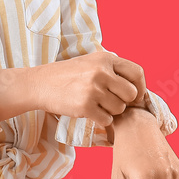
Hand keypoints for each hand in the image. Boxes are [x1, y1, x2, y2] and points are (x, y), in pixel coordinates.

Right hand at [28, 50, 147, 125]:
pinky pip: (107, 120)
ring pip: (119, 108)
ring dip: (110, 111)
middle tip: (110, 102)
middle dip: (124, 101)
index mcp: (105, 58)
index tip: (134, 95)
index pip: (137, 73)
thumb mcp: (90, 62)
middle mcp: (101, 72)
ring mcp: (93, 89)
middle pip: (131, 94)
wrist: (39, 84)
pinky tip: (88, 111)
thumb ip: (112, 69)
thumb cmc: (67, 75)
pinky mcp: (85, 106)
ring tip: (94, 104)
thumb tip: (138, 88)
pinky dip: (100, 119)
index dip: (139, 87)